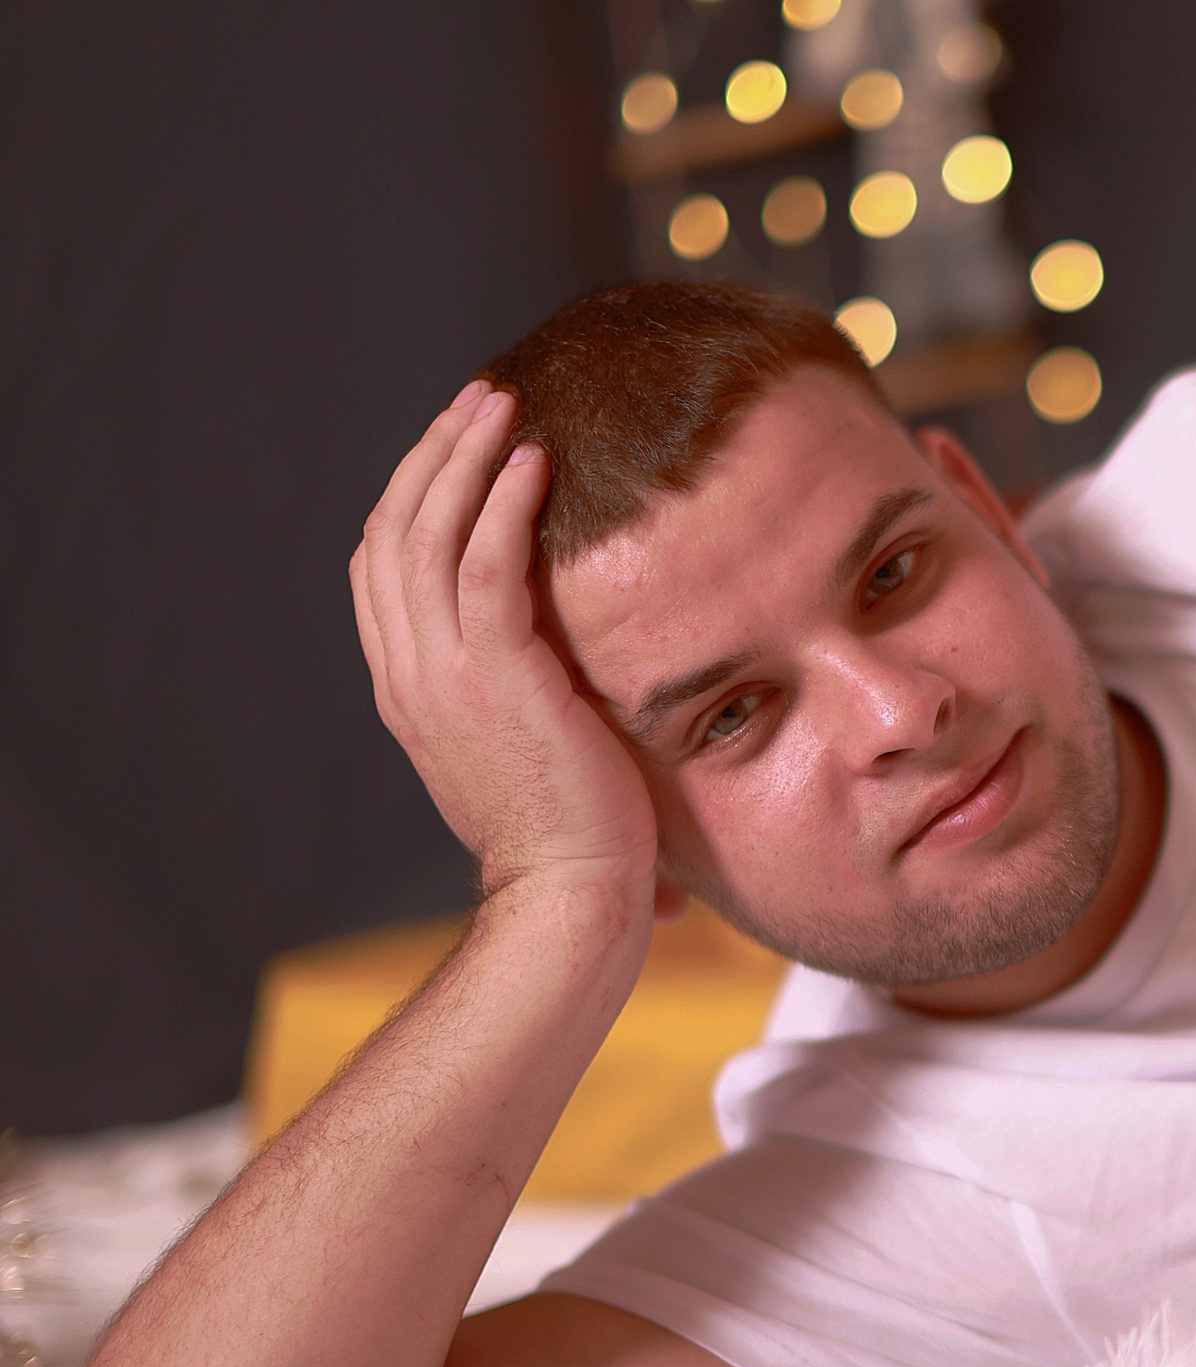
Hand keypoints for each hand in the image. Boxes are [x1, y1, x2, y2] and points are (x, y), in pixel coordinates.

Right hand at [351, 382, 658, 906]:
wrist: (569, 900)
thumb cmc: (574, 843)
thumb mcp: (530, 755)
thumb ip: (525, 701)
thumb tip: (574, 678)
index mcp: (408, 691)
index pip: (384, 569)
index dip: (413, 497)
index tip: (460, 449)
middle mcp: (409, 674)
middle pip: (393, 532)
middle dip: (434, 455)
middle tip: (480, 399)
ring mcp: (442, 675)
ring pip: (429, 532)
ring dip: (465, 456)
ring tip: (503, 403)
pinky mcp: (495, 676)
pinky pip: (484, 564)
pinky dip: (504, 502)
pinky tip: (536, 459)